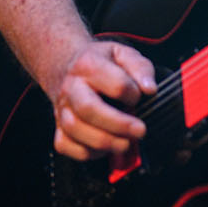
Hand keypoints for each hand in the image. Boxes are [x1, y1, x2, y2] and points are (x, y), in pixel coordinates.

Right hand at [48, 39, 156, 160]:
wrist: (66, 64)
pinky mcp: (58, 126)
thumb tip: (150, 90)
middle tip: (140, 131)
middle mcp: (71, 87)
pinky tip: (104, 149)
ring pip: (74, 130)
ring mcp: (62, 108)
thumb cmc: (101, 61)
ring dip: (104, 142)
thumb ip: (140, 68)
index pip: (116, 84)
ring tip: (125, 144)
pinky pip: (64, 145)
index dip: (133, 94)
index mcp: (89, 65)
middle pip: (89, 109)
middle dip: (118, 125)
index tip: (140, 97)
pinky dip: (85, 152)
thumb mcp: (124, 54)